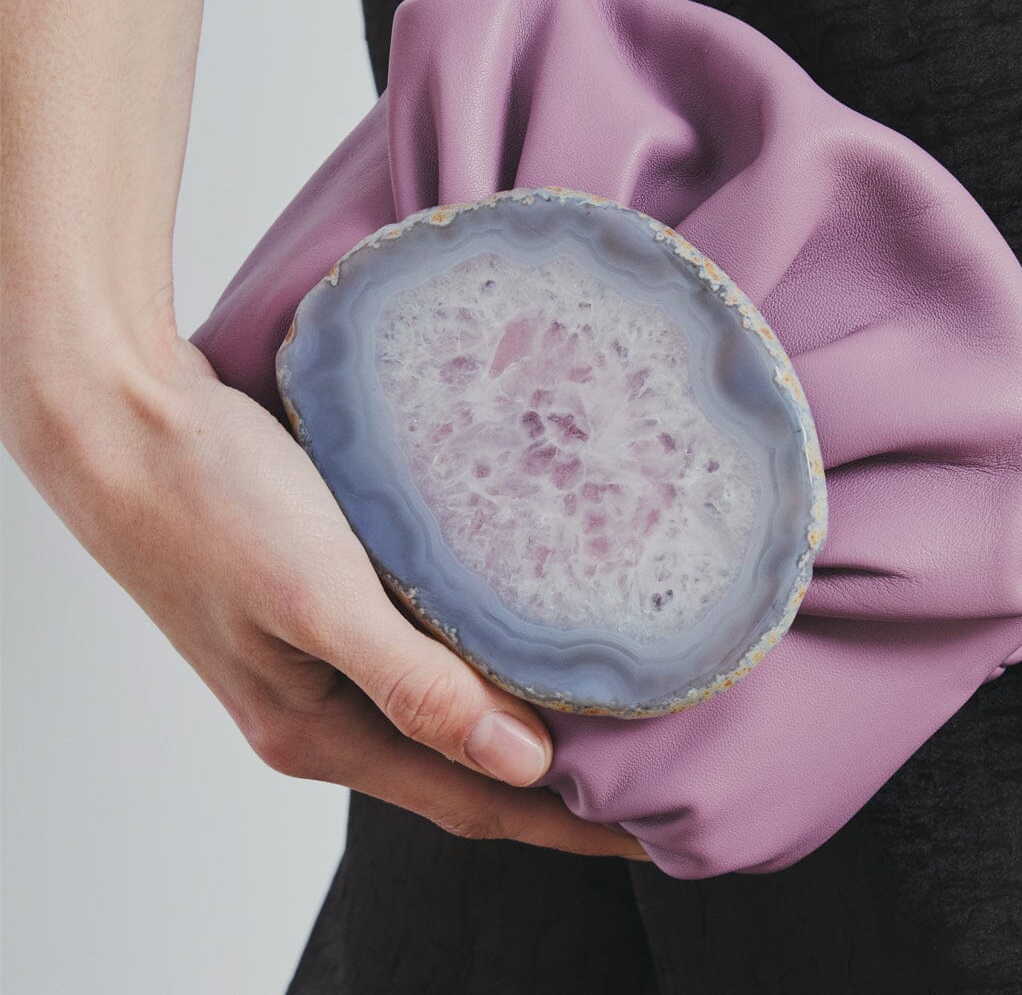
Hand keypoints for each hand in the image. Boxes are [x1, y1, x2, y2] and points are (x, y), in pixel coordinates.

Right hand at [4, 332, 646, 860]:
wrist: (132, 430)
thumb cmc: (212, 507)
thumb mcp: (316, 598)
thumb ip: (412, 687)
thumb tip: (524, 764)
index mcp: (321, 731)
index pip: (472, 802)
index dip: (565, 828)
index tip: (647, 833)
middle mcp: (326, 710)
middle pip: (465, 767)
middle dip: (556, 786)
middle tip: (645, 772)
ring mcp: (324, 661)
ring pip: (446, 710)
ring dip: (521, 718)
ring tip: (603, 708)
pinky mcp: (325, 608)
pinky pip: (421, 653)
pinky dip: (479, 658)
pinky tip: (519, 632)